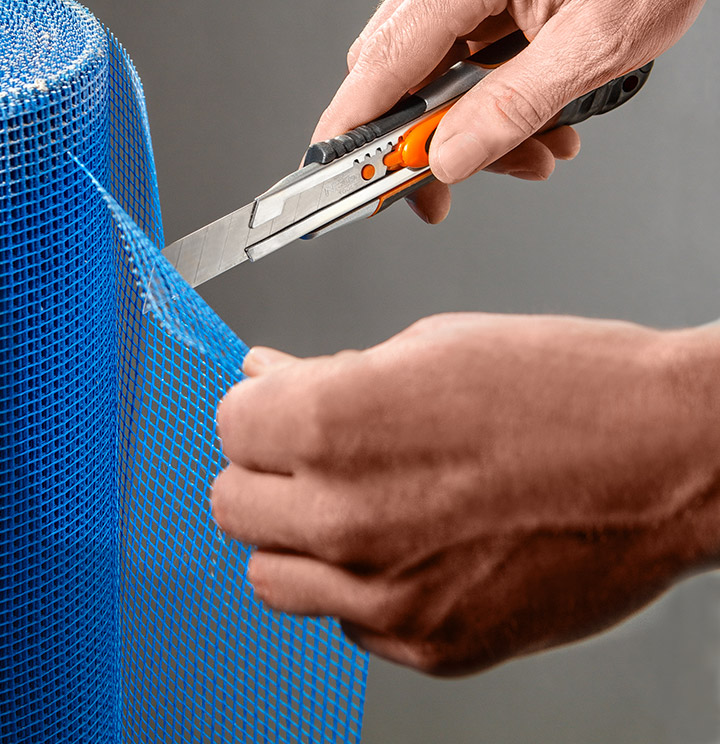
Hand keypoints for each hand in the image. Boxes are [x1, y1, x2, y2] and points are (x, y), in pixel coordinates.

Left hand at [212, 315, 719, 675]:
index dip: (255, 405)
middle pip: (233, 504)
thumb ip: (330, 375)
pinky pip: (346, 622)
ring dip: (297, 534)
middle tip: (312, 448)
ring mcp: (388, 596)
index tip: (277, 401)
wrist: (670, 459)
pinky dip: (358, 586)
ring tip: (358, 497)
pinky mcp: (432, 646)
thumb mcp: (433, 347)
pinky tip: (411, 542)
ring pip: (273, 577)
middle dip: (265, 468)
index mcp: (337, 425)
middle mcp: (349, 519)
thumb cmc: (571, 390)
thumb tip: (269, 378)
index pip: (228, 426)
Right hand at [312, 0, 719, 222]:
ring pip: (429, 69)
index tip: (334, 172)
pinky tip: (534, 122)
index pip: (387, 55)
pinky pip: (460, 55)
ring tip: (532, 153)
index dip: (354, 122)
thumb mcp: (591, 50)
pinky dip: (486, 98)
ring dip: (467, 123)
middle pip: (397, 67)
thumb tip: (447, 158)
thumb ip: (511, 109)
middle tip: (448, 188)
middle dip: (422, 136)